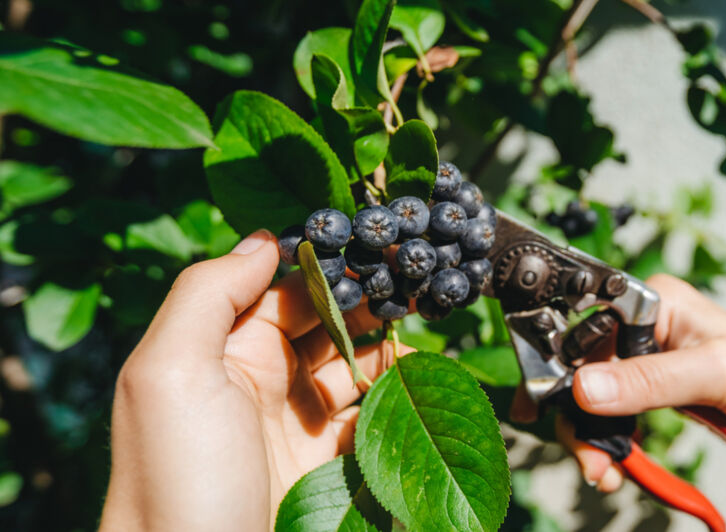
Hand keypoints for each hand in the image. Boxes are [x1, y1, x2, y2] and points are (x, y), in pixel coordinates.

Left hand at [100, 230, 410, 531]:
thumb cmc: (177, 481)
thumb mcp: (170, 373)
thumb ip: (210, 293)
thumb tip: (268, 237)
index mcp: (218, 351)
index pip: (283, 288)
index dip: (332, 264)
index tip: (383, 242)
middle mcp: (259, 383)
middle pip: (327, 325)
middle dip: (371, 303)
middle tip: (419, 284)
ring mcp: (299, 428)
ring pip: (357, 370)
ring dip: (393, 353)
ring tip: (428, 337)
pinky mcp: (332, 469)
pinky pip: (374, 422)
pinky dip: (401, 403)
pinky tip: (423, 391)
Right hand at [511, 274, 725, 491]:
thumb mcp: (712, 374)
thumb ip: (648, 380)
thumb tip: (586, 387)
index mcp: (656, 299)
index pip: (585, 325)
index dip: (561, 367)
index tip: (546, 406)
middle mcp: (644, 325)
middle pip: (581, 368)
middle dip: (577, 418)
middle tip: (587, 459)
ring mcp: (645, 360)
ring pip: (591, 398)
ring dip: (590, 439)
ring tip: (602, 473)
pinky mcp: (650, 391)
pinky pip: (611, 416)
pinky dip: (607, 445)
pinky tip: (612, 469)